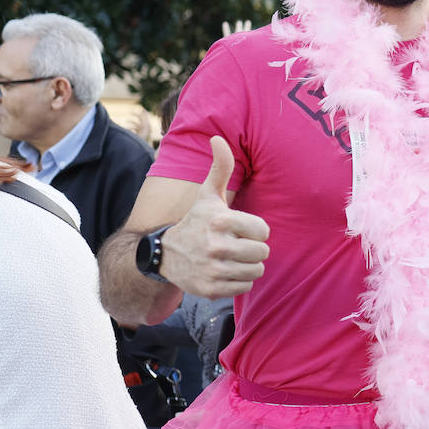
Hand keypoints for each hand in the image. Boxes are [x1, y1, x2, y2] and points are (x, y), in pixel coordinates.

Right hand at [161, 136, 270, 298]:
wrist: (165, 255)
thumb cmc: (196, 221)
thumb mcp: (207, 195)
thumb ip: (220, 168)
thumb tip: (218, 138)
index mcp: (220, 221)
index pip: (264, 231)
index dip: (255, 230)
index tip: (240, 228)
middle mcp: (216, 246)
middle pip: (262, 253)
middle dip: (253, 249)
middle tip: (236, 244)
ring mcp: (213, 270)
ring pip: (256, 271)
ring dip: (247, 265)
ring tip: (231, 257)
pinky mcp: (211, 289)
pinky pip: (245, 287)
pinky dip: (238, 281)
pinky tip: (224, 271)